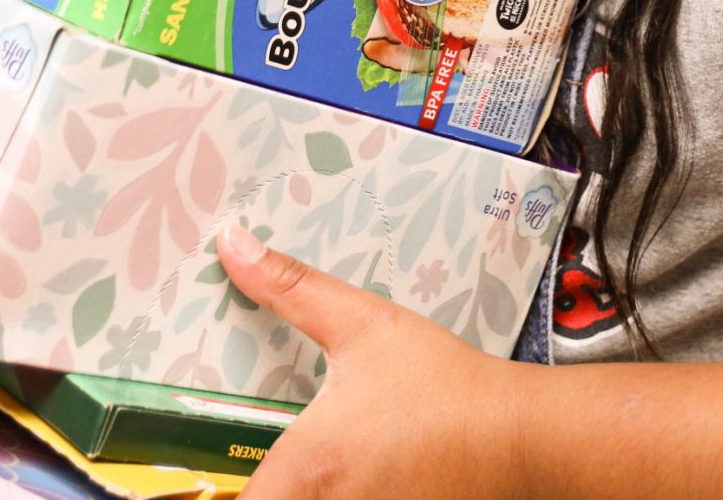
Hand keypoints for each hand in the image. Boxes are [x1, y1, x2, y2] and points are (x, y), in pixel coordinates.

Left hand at [216, 223, 531, 498]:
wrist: (518, 434)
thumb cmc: (443, 383)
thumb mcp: (363, 323)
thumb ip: (291, 288)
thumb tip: (234, 246)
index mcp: (308, 465)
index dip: (214, 490)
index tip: (204, 472)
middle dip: (257, 485)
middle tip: (243, 465)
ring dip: (298, 491)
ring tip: (322, 457)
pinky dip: (340, 497)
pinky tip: (353, 473)